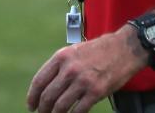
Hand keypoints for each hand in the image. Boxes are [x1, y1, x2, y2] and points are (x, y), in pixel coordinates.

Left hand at [26, 25, 147, 112]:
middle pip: (48, 96)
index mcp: (61, 57)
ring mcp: (83, 81)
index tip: (31, 105)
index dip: (32, 96)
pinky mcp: (96, 91)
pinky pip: (78, 110)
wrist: (124, 48)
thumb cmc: (98, 50)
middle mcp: (70, 69)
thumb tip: (45, 86)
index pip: (39, 81)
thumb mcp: (73, 51)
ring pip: (61, 106)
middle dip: (42, 109)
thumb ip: (59, 66)